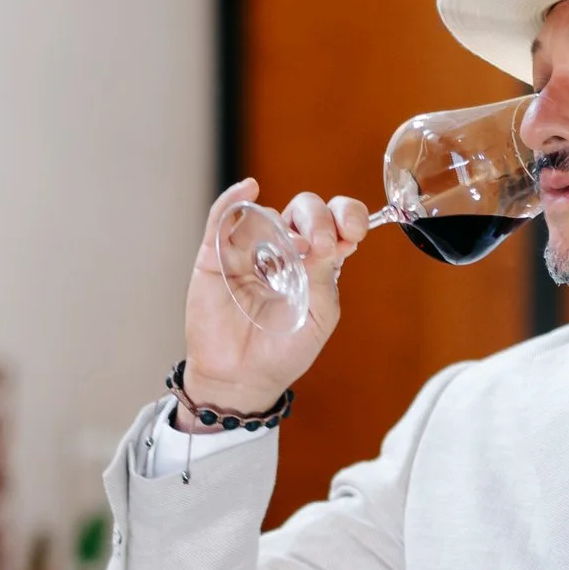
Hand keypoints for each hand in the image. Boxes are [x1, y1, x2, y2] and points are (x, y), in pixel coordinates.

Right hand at [180, 178, 370, 427]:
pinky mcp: (216, 257)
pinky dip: (233, 199)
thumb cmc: (282, 352)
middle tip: (321, 244)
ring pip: (266, 213)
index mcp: (313, 263)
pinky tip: (249, 190)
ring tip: (293, 248)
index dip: (346, 216)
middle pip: (302, 210)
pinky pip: (222, 218)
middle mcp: (282, 251)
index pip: (333, 222)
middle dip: (318, 218)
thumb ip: (325, 278)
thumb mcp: (318, 317)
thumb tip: (331, 241)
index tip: (352, 231)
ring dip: (283, 222)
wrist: (241, 379)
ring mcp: (248, 251)